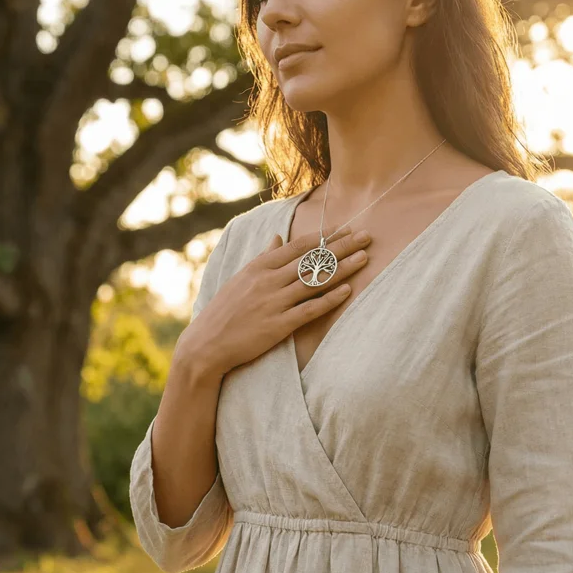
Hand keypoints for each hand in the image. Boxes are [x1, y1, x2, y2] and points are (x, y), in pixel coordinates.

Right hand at [176, 227, 370, 384]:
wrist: (207, 343)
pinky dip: (329, 299)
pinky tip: (347, 291)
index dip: (324, 236)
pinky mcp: (278, 325)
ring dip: (342, 269)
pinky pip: (309, 309)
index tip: (345, 228)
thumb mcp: (241, 278)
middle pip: (312, 260)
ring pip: (314, 281)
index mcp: (259, 266)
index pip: (298, 246)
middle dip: (342, 247)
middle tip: (366, 236)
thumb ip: (263, 257)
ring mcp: (273, 302)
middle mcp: (268, 281)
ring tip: (365, 258)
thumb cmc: (224, 310)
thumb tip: (277, 237)